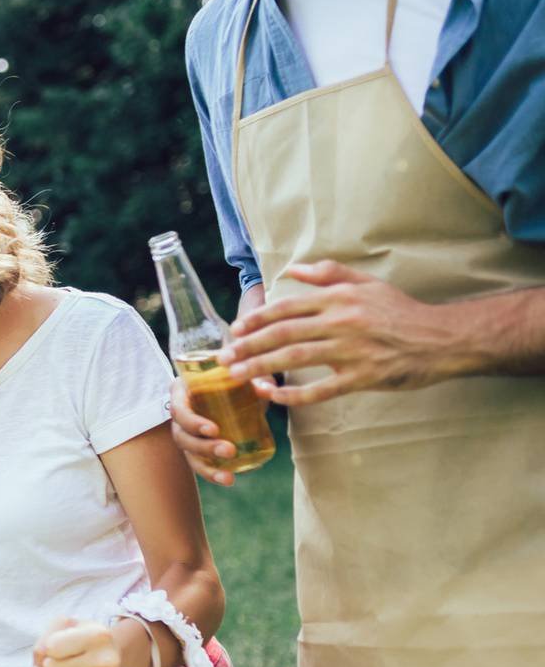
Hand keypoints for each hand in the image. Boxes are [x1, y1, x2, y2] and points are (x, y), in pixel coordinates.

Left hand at [32, 617, 124, 666]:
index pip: (51, 647)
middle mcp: (107, 661)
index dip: (50, 646)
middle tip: (63, 659)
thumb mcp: (63, 626)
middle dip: (49, 664)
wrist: (113, 657)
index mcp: (100, 635)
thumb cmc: (82, 638)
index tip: (64, 643)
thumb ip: (42, 644)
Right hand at [169, 376, 260, 487]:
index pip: (179, 409)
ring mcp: (187, 433)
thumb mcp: (246, 376)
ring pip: (188, 453)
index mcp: (183, 392)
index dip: (192, 421)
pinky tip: (228, 480)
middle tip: (229, 450)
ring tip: (228, 477)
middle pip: (182, 435)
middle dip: (204, 447)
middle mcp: (180, 414)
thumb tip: (268, 390)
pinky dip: (212, 474)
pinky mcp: (197, 447)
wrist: (236, 388)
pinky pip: (199, 464)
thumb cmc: (237, 378)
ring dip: (206, 467)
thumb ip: (257, 380)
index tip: (214, 429)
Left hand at [225, 261, 461, 405]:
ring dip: (261, 367)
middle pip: (284, 333)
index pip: (287, 307)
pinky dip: (294, 395)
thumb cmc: (401, 311)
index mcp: (340, 298)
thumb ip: (328, 274)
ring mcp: (352, 350)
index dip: (257, 319)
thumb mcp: (367, 283)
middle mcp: (342, 321)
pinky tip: (272, 397)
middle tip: (223, 357)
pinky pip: (321, 389)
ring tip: (236, 375)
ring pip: (296, 358)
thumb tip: (292, 268)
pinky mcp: (363, 377)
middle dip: (249, 345)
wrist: (443, 338)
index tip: (235, 330)